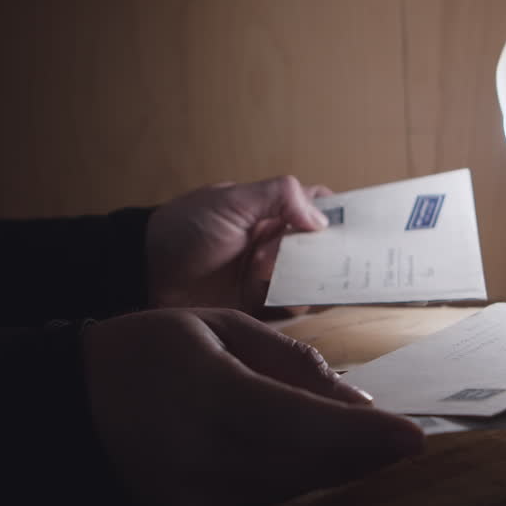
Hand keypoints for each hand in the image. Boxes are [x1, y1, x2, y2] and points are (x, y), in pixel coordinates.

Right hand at [82, 307, 423, 505]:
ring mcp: (202, 496)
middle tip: (406, 442)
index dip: (368, 438)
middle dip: (367, 458)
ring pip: (296, 491)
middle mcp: (211, 457)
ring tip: (376, 450)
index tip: (415, 437)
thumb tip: (355, 401)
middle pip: (312, 468)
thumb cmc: (147, 349)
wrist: (68, 406)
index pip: (309, 426)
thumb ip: (289, 360)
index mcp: (216, 397)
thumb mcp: (218, 327)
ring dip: (341, 473)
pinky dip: (304, 483)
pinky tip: (326, 463)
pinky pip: (269, 500)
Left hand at [145, 175, 332, 313]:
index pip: (321, 208)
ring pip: (313, 279)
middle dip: (330, 255)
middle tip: (317, 256)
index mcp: (274, 210)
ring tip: (265, 270)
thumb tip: (322, 219)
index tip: (362, 228)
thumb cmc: (184, 229)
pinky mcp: (260, 306)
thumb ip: (279, 196)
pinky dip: (295, 305)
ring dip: (304, 278)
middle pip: (325, 248)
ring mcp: (271, 275)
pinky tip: (280, 298)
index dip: (343, 216)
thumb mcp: (231, 201)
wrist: (143, 274)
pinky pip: (292, 308)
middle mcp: (279, 242)